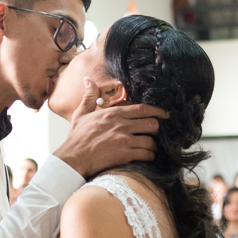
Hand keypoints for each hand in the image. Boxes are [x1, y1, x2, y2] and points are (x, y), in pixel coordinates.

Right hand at [52, 79, 166, 178]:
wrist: (73, 157)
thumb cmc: (77, 137)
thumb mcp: (81, 113)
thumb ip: (89, 96)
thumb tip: (88, 80)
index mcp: (114, 114)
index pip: (142, 109)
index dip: (157, 111)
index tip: (165, 114)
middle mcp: (121, 125)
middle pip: (151, 123)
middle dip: (156, 128)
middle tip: (155, 133)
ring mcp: (124, 140)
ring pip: (151, 140)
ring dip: (153, 145)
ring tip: (151, 147)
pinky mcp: (124, 155)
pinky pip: (146, 154)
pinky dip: (149, 156)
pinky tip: (147, 156)